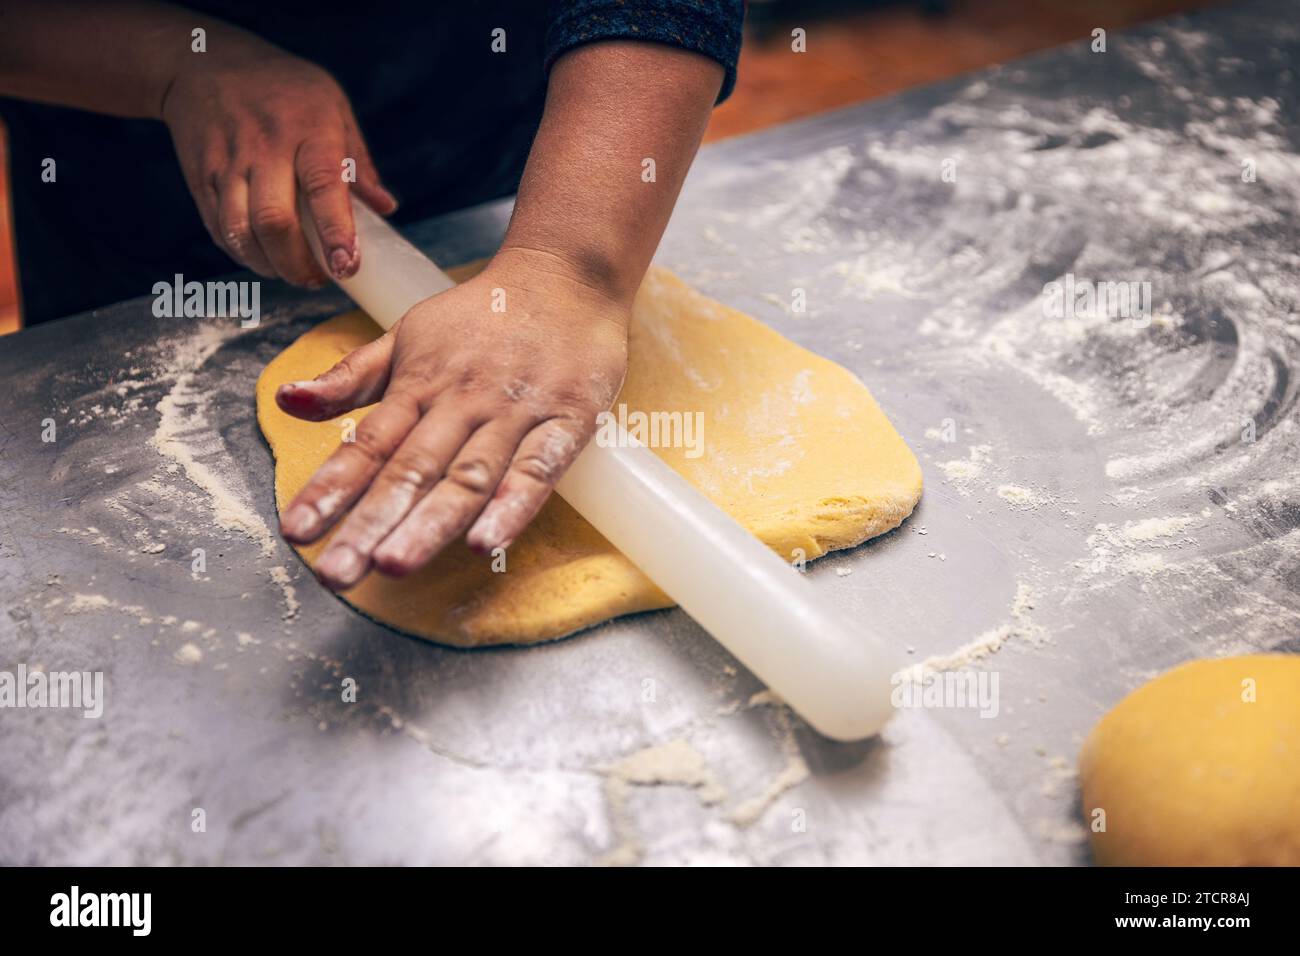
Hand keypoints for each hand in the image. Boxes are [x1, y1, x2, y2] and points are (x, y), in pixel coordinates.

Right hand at [162, 40, 395, 285]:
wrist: (203, 61)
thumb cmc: (285, 89)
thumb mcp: (332, 108)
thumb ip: (357, 162)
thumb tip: (386, 208)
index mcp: (307, 131)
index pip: (323, 187)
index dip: (336, 232)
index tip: (347, 266)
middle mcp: (264, 149)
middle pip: (274, 221)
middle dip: (297, 263)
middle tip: (318, 279)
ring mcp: (227, 164)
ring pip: (240, 231)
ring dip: (267, 265)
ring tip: (290, 272)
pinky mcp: (201, 178)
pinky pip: (219, 228)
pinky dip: (242, 253)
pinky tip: (262, 257)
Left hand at [274, 249, 629, 589]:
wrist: (567, 273)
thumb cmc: (483, 313)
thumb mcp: (408, 335)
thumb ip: (351, 377)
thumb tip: (285, 402)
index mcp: (420, 384)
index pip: (368, 445)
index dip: (330, 488)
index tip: (296, 532)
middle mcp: (462, 401)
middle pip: (411, 469)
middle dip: (370, 523)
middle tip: (334, 574)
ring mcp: (515, 412)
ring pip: (468, 475)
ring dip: (431, 522)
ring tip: (393, 565)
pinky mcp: (568, 419)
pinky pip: (539, 468)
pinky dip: (514, 505)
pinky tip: (487, 543)